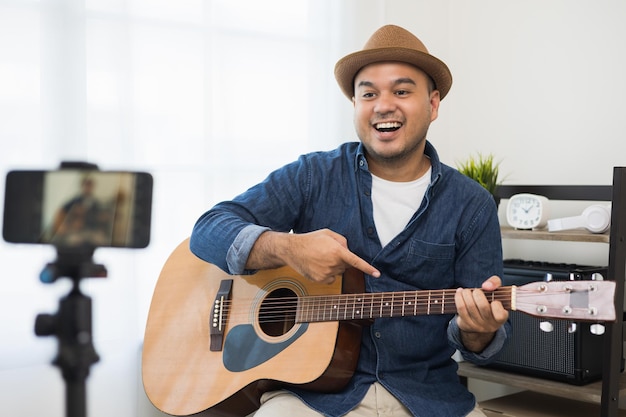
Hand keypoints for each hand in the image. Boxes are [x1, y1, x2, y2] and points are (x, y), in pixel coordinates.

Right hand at [247, 229, 379, 283]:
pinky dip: (327, 273)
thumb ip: (342, 241)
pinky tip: (318, 266)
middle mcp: (333, 264)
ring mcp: (326, 273)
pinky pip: (331, 278)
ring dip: (334, 266)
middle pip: (346, 265)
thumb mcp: (328, 233)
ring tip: (320, 258)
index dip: (368, 268)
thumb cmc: (311, 239)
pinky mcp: (320, 280)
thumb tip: (348, 251)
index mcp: (337, 251)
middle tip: (327, 252)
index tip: (377, 274)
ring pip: (338, 272)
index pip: (356, 261)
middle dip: (341, 259)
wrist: (292, 249)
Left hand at [454, 275, 508, 351]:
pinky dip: (458, 298)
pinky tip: (459, 293)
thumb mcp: (497, 291)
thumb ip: (495, 283)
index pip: (500, 314)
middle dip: (477, 294)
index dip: (495, 303)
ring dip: (466, 294)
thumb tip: (486, 286)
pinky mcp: (466, 324)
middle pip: (483, 306)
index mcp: (501, 317)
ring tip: (465, 291)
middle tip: (475, 290)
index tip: (492, 298)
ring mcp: (478, 326)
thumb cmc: (490, 302)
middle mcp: (490, 324)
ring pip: (470, 306)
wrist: (479, 319)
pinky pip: (461, 309)